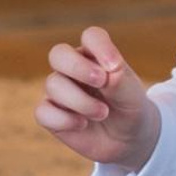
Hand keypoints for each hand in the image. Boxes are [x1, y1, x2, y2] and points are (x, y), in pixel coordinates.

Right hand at [34, 26, 160, 170]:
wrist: (127, 139)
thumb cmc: (128, 107)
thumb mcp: (132, 94)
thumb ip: (119, 80)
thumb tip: (105, 73)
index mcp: (94, 55)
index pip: (91, 37)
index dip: (100, 47)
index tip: (115, 66)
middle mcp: (73, 69)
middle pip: (58, 54)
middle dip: (77, 67)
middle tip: (101, 82)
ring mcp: (60, 91)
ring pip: (53, 84)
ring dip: (81, 101)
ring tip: (103, 113)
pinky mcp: (51, 114)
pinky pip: (43, 112)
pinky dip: (63, 119)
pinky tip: (82, 125)